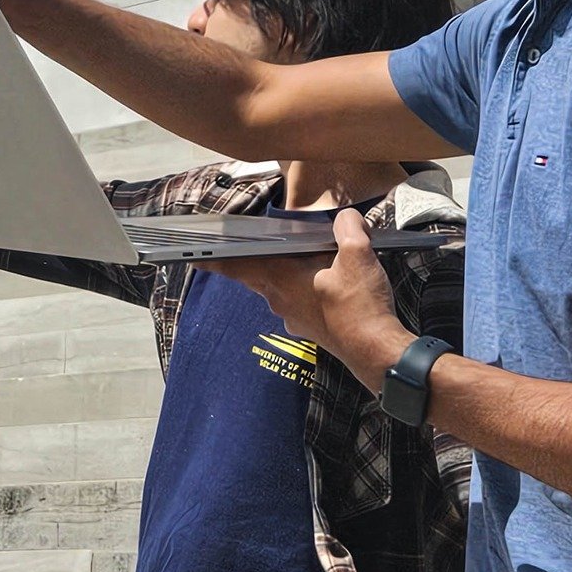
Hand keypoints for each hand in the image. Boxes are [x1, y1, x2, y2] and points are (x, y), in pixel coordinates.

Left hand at [215, 209, 410, 392]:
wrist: (377, 352)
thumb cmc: (360, 305)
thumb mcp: (358, 253)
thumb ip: (347, 227)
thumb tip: (346, 219)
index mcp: (281, 278)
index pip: (238, 266)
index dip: (215, 260)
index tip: (194, 257)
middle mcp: (280, 299)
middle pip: (257, 274)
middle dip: (254, 259)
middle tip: (250, 246)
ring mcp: (293, 317)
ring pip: (280, 288)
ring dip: (287, 273)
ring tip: (307, 255)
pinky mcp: (310, 328)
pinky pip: (298, 301)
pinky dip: (305, 288)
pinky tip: (327, 281)